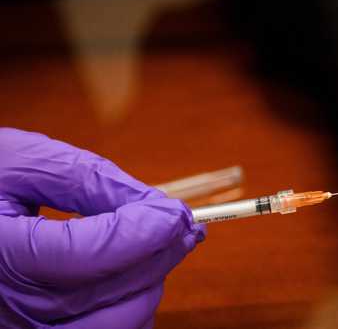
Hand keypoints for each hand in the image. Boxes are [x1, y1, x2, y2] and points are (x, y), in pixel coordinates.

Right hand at [0, 128, 205, 327]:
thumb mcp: (24, 163)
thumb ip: (91, 182)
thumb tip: (156, 207)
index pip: (86, 256)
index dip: (141, 233)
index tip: (176, 211)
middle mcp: (9, 307)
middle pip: (109, 296)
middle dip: (159, 256)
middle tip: (182, 223)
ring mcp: (24, 328)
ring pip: (115, 325)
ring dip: (150, 282)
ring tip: (161, 243)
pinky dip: (133, 303)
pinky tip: (138, 270)